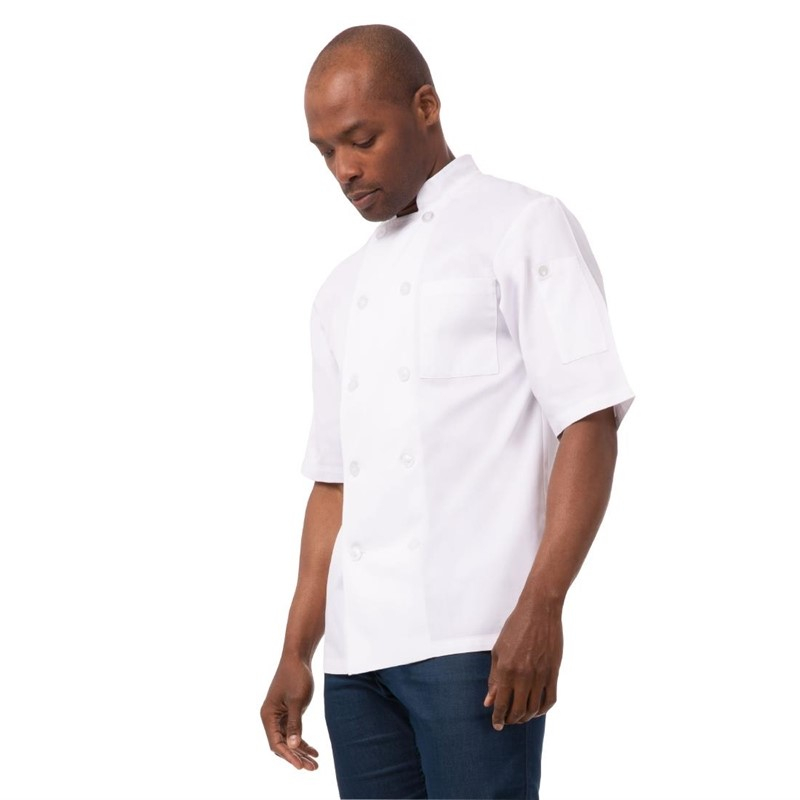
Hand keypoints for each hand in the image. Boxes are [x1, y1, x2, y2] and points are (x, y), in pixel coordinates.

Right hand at [261, 656, 318, 769]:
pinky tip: (314, 751)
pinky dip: (302, 741)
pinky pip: (293, 732)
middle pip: (282, 744)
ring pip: (288, 740)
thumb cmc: (296, 676)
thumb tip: (293, 745)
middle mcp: (271, 717)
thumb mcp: (297, 701)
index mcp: (268, 715)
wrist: (298, 657)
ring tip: (315, 764)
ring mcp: (279, 716)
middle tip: (313, 768)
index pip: (276, 743)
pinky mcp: (287, 712)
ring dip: (301, 751)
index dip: (289, 756)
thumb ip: (295, 724)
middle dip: (296, 757)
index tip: (301, 766)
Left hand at [483, 602, 563, 729]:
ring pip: (534, 708)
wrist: (540, 611)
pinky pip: (550, 700)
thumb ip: (494, 677)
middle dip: (511, 720)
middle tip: (508, 721)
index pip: (501, 704)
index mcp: (506, 670)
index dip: (498, 718)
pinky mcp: (554, 673)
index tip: (496, 725)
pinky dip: (543, 710)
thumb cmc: (516, 627)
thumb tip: (489, 701)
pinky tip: (536, 710)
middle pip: (518, 710)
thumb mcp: (498, 650)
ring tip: (520, 716)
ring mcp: (540, 675)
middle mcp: (523, 676)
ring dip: (526, 717)